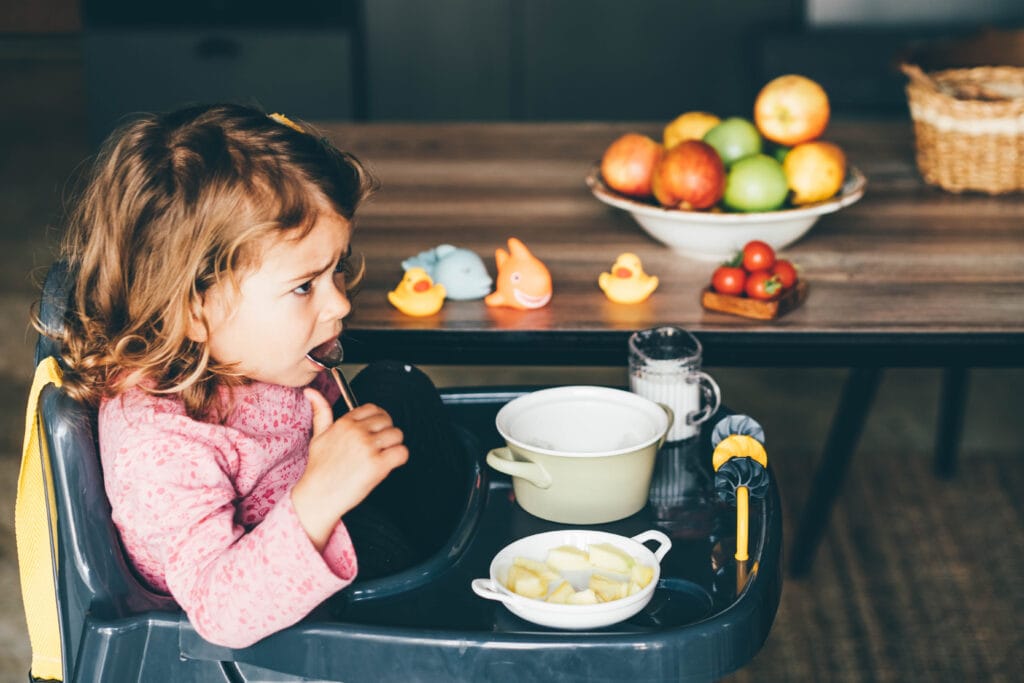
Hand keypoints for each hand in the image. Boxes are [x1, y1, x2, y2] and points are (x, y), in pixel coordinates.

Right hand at [291, 388, 407, 549]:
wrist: (318, 496)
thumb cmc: (319, 469)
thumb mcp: (318, 436)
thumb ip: (321, 412)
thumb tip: (311, 392)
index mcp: (345, 423)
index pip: (373, 408)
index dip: (377, 420)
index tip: (374, 431)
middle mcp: (357, 432)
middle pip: (388, 421)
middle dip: (386, 433)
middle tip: (379, 447)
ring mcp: (368, 447)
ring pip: (397, 435)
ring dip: (394, 446)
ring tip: (382, 457)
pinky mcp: (377, 465)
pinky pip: (402, 453)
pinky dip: (399, 459)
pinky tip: (388, 465)